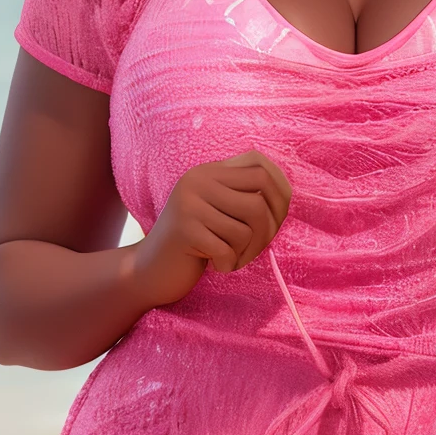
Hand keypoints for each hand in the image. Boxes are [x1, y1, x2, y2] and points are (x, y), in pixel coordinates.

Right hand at [132, 150, 292, 306]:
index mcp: (209, 171)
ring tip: (230, 258)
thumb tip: (286, 194)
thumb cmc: (195, 243)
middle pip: (259, 199)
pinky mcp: (184, 230)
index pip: (259, 164)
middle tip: (256, 248)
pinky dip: (229, 265)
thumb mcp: (218, 210)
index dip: (280, 189)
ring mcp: (189, 204)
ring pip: (247, 229)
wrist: (149, 269)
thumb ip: (243, 196)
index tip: (279, 216)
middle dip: (268, 229)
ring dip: (246, 253)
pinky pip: (228, 250)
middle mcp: (198, 181)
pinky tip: (215, 266)